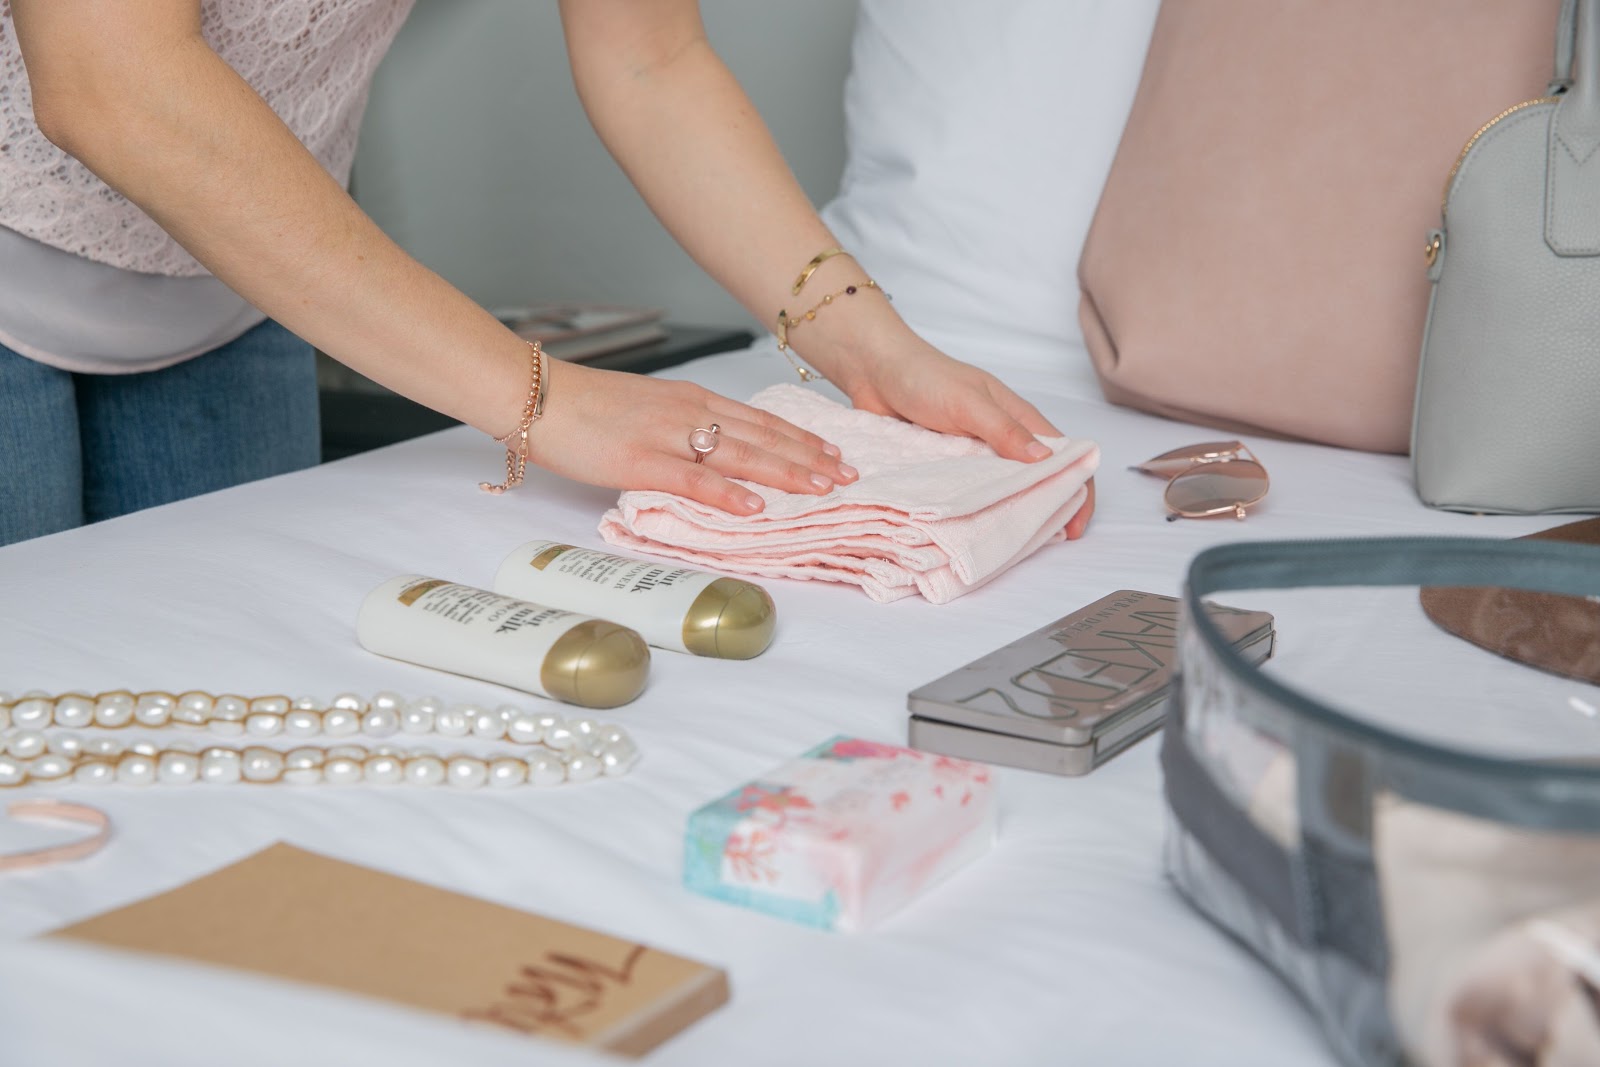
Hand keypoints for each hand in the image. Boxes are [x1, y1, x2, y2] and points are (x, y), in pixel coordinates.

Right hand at [527, 361, 857, 514]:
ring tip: (822, 489)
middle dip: (809, 458)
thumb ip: (679, 429)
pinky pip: (694, 479)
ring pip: (741, 455)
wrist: (536, 395)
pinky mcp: (642, 461)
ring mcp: (667, 436)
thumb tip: (706, 454)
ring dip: (786, 473)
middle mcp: (688, 413)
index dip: (799, 438)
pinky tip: (757, 505)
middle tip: (847, 476)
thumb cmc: (583, 406)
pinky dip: (729, 492)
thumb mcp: (644, 409)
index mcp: (690, 400)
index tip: (832, 453)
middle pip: (762, 437)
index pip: (758, 420)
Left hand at [826, 330, 1096, 536]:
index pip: (1064, 455)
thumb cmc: (924, 375)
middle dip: (1047, 510)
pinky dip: (973, 514)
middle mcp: (1001, 440)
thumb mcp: (968, 401)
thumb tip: (1044, 460)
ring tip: (1010, 545)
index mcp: (1018, 419)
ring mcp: (973, 457)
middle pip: (1036, 481)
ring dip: (1008, 516)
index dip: (1078, 488)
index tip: (1075, 524)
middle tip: (1045, 544)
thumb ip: (1004, 429)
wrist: (874, 372)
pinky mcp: (945, 469)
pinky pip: (965, 497)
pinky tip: (971, 534)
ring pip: (1001, 494)